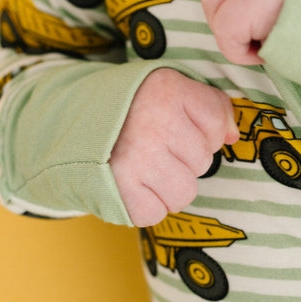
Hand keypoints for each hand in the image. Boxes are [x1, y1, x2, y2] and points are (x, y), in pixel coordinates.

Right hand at [109, 69, 238, 226]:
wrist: (67, 123)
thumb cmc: (129, 108)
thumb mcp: (168, 88)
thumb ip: (208, 106)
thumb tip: (233, 136)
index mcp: (168, 89)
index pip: (217, 121)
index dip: (205, 129)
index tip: (180, 124)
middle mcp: (155, 123)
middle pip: (203, 161)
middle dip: (184, 159)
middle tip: (155, 145)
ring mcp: (137, 159)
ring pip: (185, 192)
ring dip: (169, 186)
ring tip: (147, 167)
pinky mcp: (120, 190)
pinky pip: (155, 213)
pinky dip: (145, 205)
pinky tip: (132, 183)